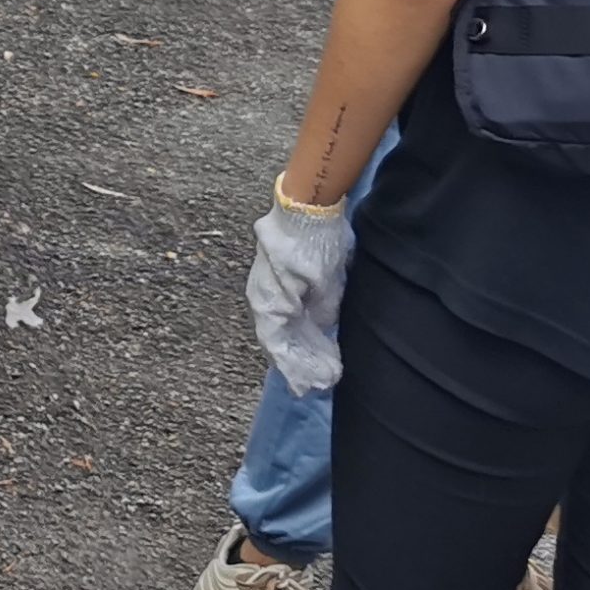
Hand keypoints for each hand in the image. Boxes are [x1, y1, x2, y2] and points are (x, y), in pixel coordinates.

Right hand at [246, 190, 351, 396]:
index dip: (295, 368)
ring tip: (324, 365)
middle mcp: (264, 298)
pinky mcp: (282, 279)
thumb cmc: (313, 241)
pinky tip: (317, 336)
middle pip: (279, 340)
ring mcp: (270, 288)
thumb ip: (323, 309)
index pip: (277, 345)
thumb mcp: (325, 281)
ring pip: (284, 327)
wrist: (307, 204)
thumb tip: (322, 325)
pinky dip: (301, 329)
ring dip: (301, 348)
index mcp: (269, 301)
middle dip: (299, 362)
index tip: (313, 386)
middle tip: (323, 382)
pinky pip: (288, 313)